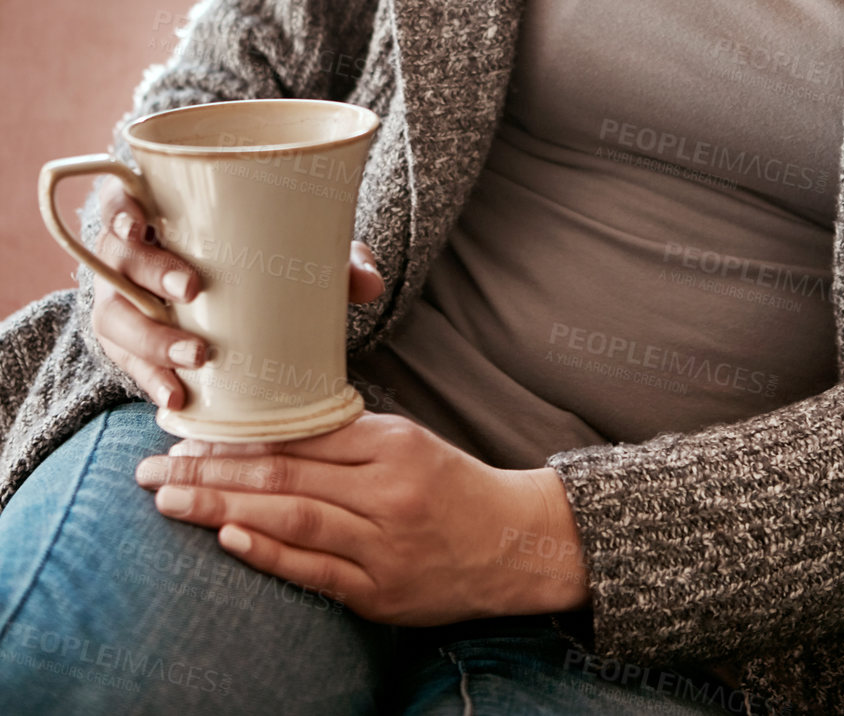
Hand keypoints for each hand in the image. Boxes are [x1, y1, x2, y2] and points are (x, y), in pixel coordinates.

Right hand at [90, 174, 384, 410]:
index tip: (138, 221)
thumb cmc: (262, 258)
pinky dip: (149, 379)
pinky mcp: (131, 345)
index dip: (120, 206)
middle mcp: (130, 256)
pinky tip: (175, 397)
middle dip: (151, 273)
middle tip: (191, 289)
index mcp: (160, 213)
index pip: (121, 197)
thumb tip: (372, 284)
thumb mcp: (299, 248)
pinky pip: (126, 363)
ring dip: (151, 338)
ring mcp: (125, 302)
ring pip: (116, 317)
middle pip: (119, 259)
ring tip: (194, 359)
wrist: (241, 301)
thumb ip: (336, 259)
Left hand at [134, 411, 589, 623]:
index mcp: (391, 444)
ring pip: (293, 518)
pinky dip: (269, 552)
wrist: (513, 543)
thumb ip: (348, 437)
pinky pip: (315, 569)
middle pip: (284, 475)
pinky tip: (229, 537)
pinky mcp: (380, 592)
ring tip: (171, 500)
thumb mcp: (407, 443)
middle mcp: (386, 491)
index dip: (236, 437)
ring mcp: (382, 544)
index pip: (298, 436)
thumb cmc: (451, 486)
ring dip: (223, 508)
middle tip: (153, 468)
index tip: (185, 434)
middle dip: (210, 471)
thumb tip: (270, 430)